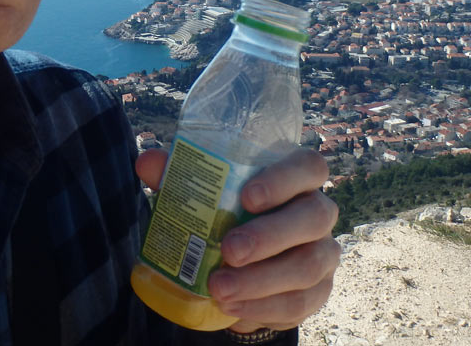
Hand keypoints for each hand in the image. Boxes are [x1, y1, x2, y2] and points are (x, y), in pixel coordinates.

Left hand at [135, 147, 339, 333]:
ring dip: (261, 280)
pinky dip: (263, 307)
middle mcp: (318, 210)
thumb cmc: (229, 212)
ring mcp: (323, 252)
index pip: (309, 166)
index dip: (285, 179)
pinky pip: (300, 303)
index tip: (248, 197)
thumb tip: (147, 162)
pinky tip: (234, 308)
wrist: (247, 263)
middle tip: (229, 250)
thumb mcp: (207, 192)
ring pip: (308, 265)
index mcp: (296, 177)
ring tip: (220, 288)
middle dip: (270, 235)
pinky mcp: (318, 290)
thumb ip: (179, 174)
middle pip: (314, 216)